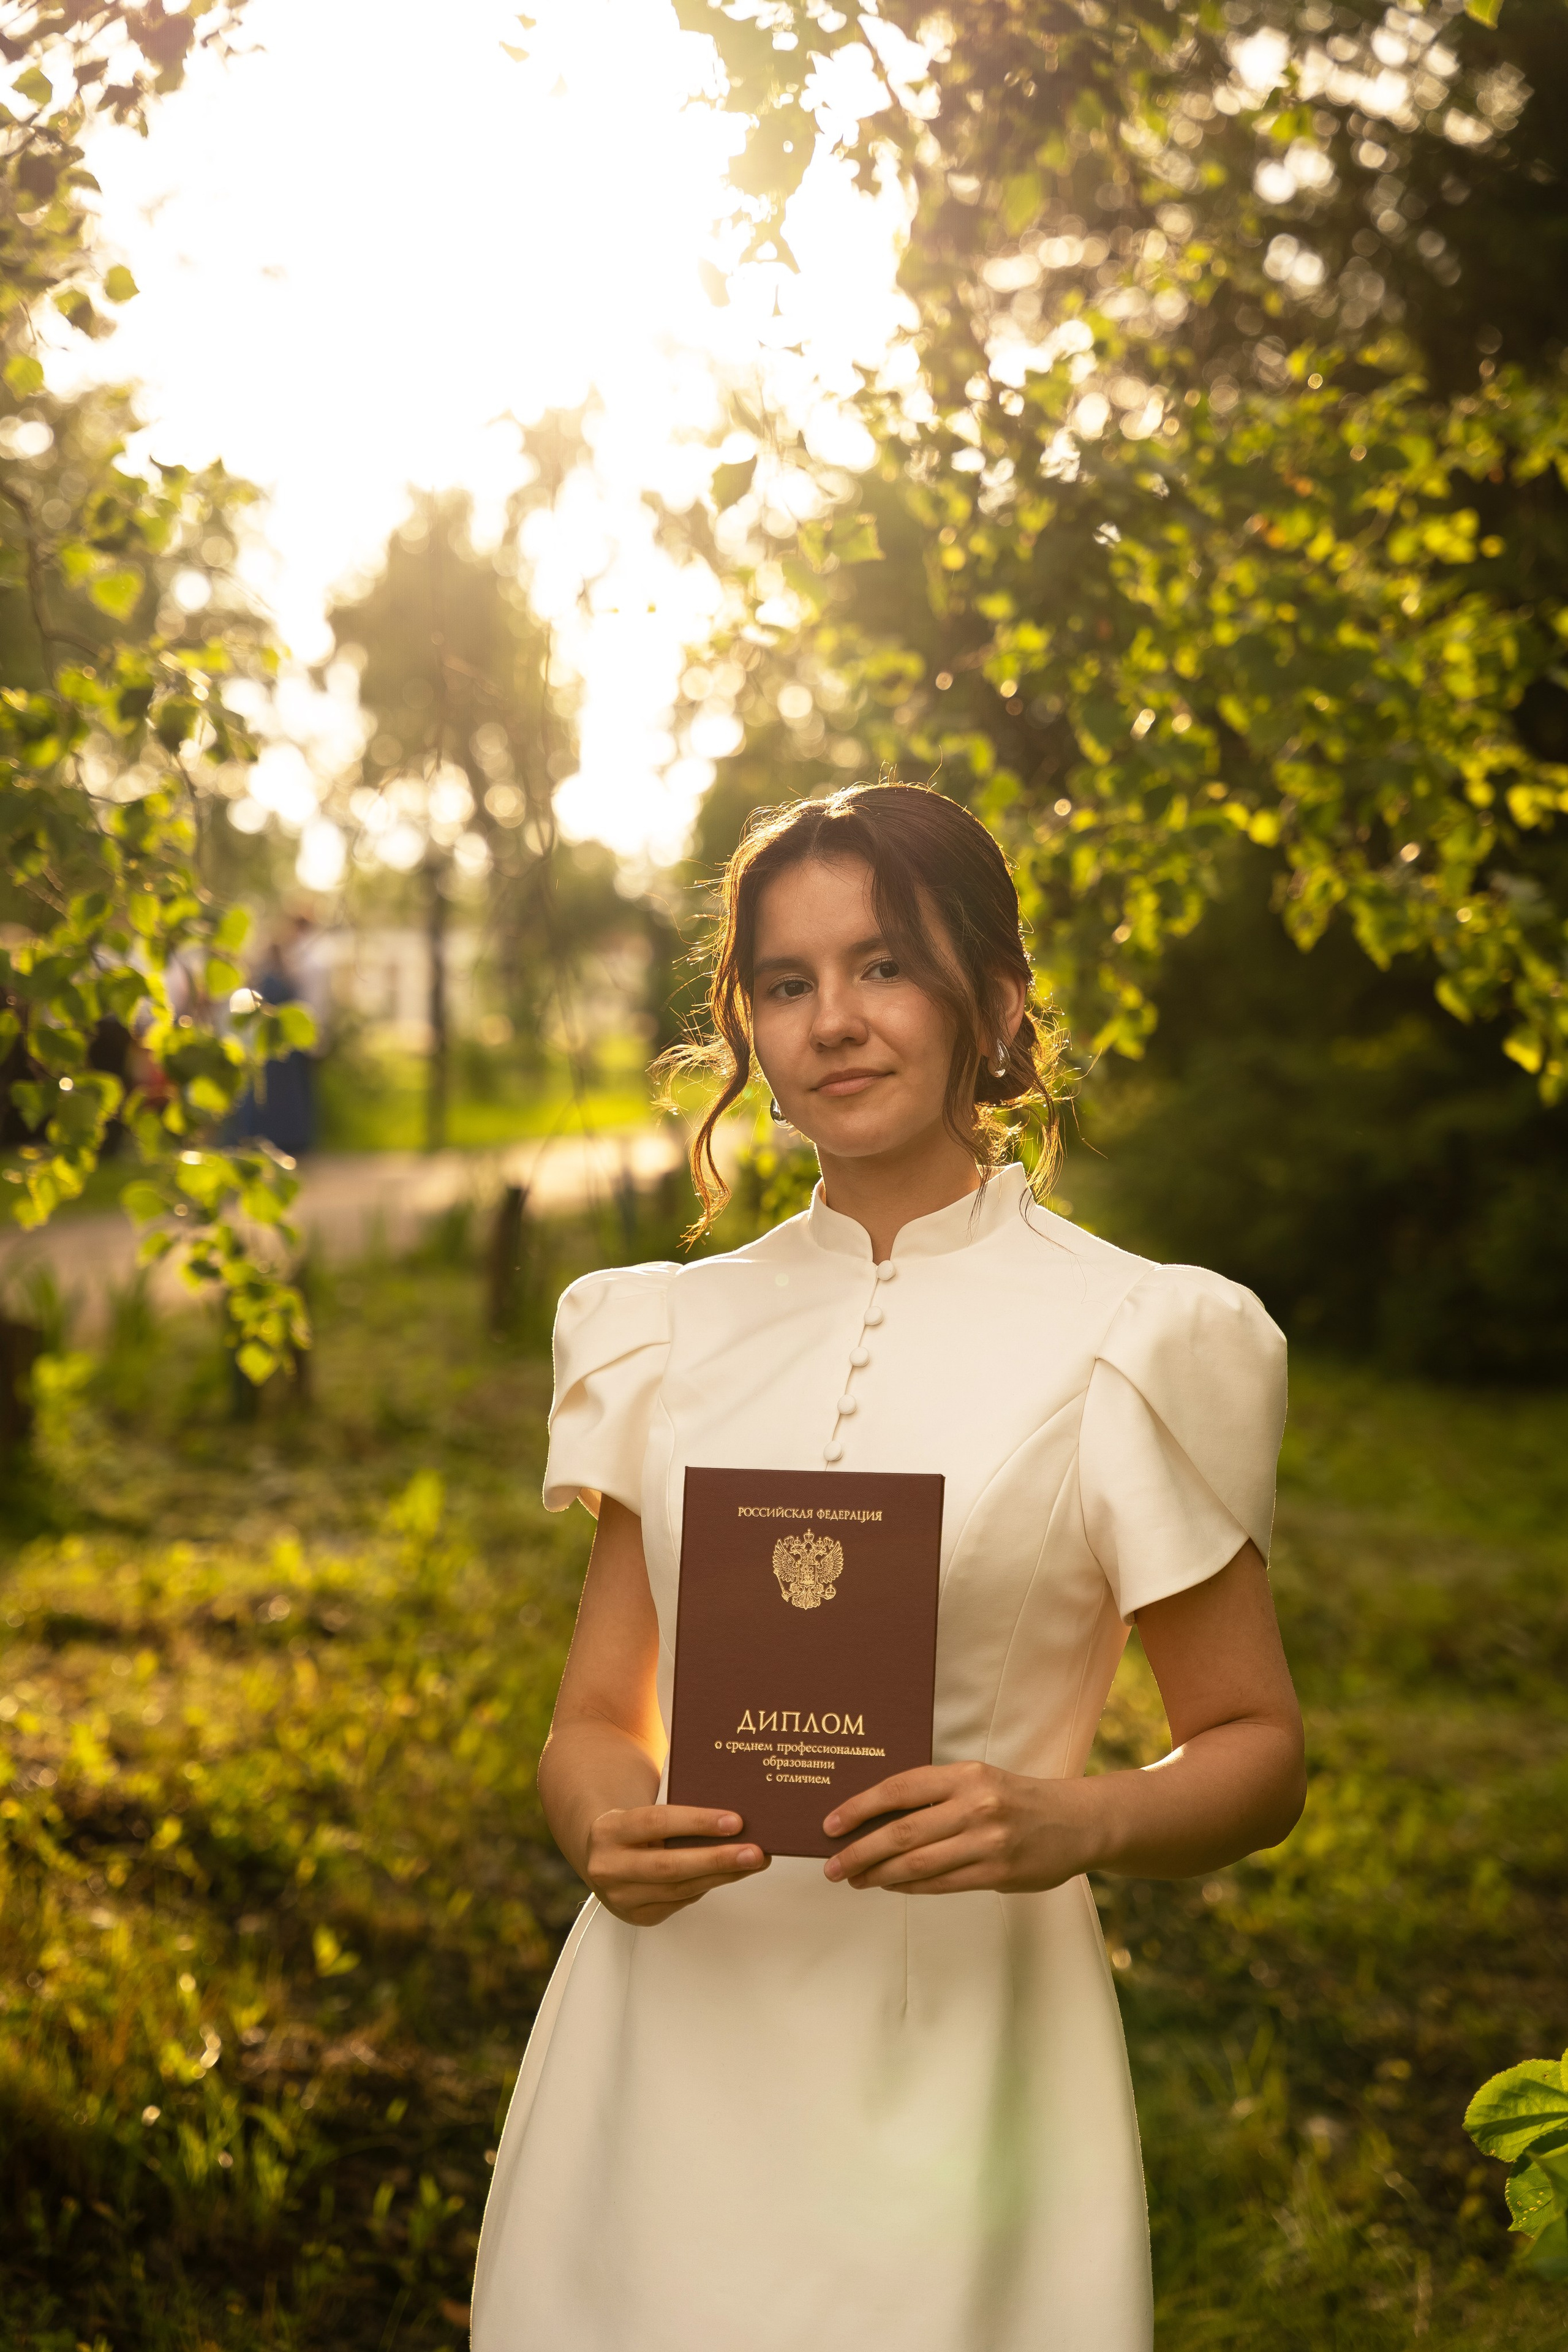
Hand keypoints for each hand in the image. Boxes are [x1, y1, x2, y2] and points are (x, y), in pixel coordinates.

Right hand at [584, 1804, 770, 1925]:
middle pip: (670, 1866)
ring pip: (680, 1888)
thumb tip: (731, 1824)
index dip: (697, 1822)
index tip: (735, 1821)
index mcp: (609, 1830)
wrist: (599, 1856)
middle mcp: (608, 1867)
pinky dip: (707, 1887)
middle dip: (717, 1859)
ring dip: (721, 1876)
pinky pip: (680, 1901)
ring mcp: (620, 1897)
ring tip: (753, 1862)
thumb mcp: (640, 1815)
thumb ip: (674, 1818)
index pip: (656, 1823)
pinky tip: (727, 1874)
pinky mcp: (637, 1916)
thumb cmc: (632, 1829)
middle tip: (755, 1852)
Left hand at [822, 1762, 1100, 1894]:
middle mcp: (975, 1805)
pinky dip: (909, 1887)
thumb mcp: (979, 1780)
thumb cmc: (1016, 1799)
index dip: (859, 1807)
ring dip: (879, 1875)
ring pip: (918, 1864)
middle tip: (832, 1865)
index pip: (899, 1788)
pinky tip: (890, 1886)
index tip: (830, 1824)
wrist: (1077, 1822)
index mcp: (965, 1774)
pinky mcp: (998, 1873)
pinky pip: (942, 1884)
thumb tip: (877, 1817)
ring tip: (855, 1879)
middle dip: (859, 1851)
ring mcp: (987, 1842)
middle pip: (902, 1832)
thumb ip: (936, 1794)